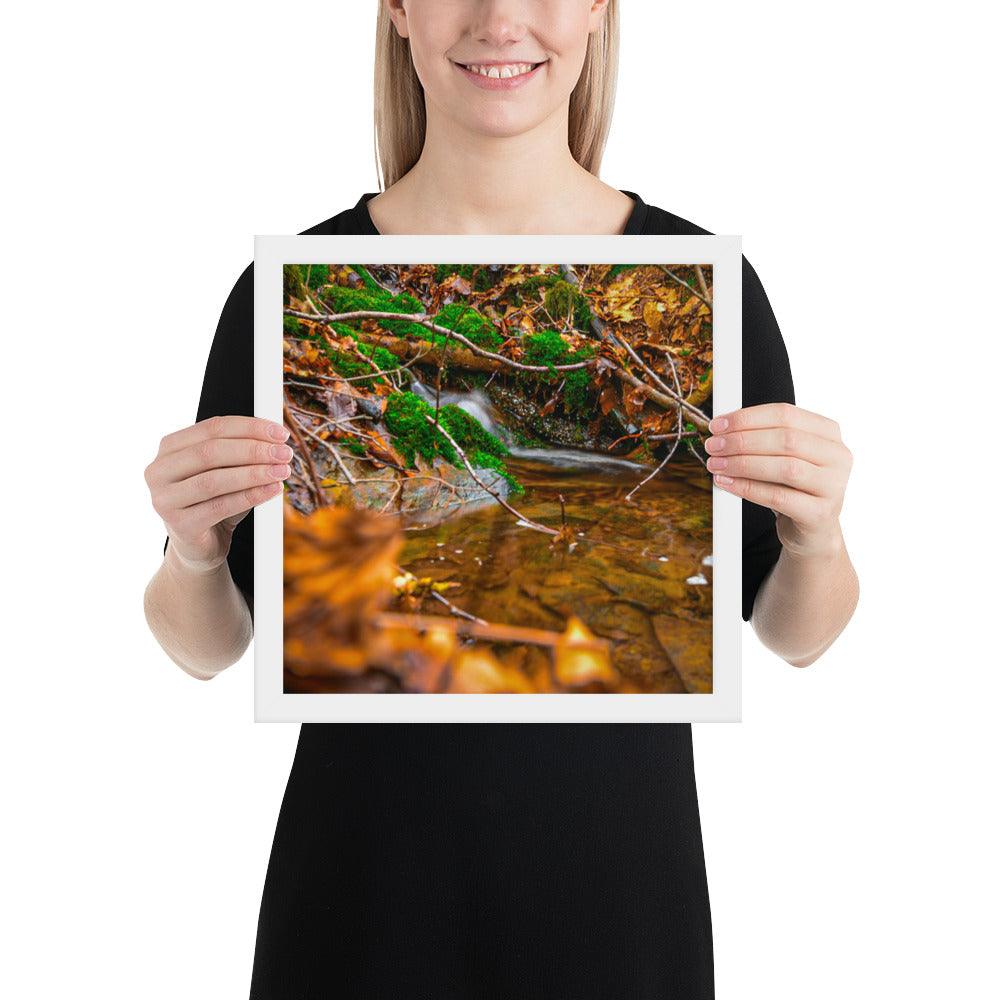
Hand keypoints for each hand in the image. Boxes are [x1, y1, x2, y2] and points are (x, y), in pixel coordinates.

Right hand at [145, 415, 291, 571]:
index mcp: (170, 448)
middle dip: (254, 450)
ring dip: (254, 473)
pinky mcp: (179, 525)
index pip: (212, 428)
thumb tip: (276, 440)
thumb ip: (242, 453)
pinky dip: (251, 496)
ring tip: (282, 471)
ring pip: (214, 480)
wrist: (200, 546)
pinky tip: (272, 490)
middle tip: (284, 453)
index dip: (250, 427)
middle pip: (211, 452)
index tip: (280, 433)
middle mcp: (159, 471)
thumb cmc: (213, 501)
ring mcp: (164, 499)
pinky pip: (220, 507)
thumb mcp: (225, 471)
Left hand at [703, 402, 852, 557]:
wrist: (811, 531)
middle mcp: (837, 456)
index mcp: (829, 433)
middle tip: (714, 446)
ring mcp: (833, 486)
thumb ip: (761, 439)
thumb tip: (722, 430)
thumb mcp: (782, 457)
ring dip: (743, 464)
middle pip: (786, 439)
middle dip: (742, 440)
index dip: (747, 418)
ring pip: (785, 468)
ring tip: (717, 465)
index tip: (718, 425)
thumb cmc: (793, 488)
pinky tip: (727, 484)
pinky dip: (748, 489)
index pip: (786, 414)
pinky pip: (779, 497)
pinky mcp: (820, 514)